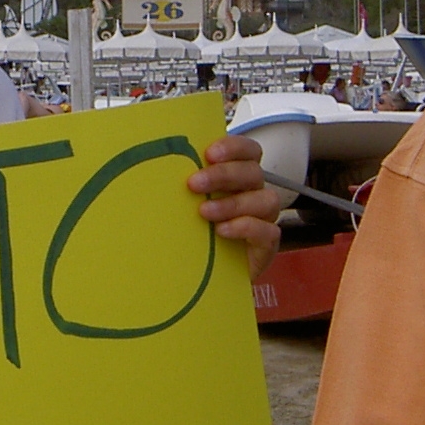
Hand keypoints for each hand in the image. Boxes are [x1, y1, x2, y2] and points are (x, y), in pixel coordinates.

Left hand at [188, 135, 284, 280]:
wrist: (200, 276)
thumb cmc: (192, 234)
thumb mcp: (184, 205)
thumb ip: (182, 185)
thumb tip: (156, 165)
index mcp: (237, 177)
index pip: (248, 151)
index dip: (234, 148)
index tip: (209, 153)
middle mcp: (253, 194)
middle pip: (253, 172)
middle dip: (224, 174)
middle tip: (194, 184)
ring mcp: (262, 219)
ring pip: (266, 200)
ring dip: (234, 203)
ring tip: (205, 212)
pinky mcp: (266, 245)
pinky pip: (268, 231)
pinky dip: (246, 227)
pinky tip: (222, 231)